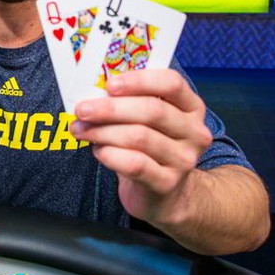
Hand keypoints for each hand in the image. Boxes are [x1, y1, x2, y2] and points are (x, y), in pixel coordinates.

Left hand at [69, 69, 212, 224]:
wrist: (164, 194)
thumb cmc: (150, 149)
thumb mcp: (148, 122)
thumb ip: (130, 103)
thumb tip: (94, 93)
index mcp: (191, 107)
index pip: (172, 83)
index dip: (139, 80)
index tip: (109, 84)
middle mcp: (194, 132)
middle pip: (152, 111)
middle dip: (111, 108)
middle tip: (83, 110)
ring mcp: (183, 160)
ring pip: (139, 137)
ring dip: (103, 132)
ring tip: (81, 130)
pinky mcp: (167, 183)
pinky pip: (134, 164)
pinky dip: (110, 155)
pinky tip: (98, 150)